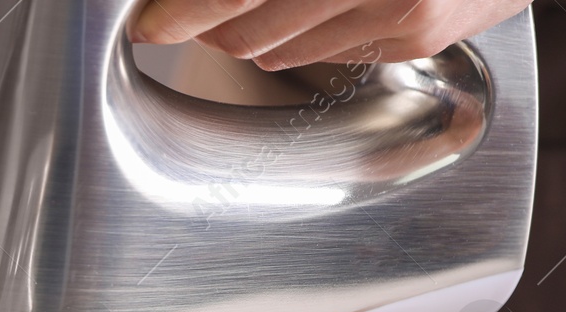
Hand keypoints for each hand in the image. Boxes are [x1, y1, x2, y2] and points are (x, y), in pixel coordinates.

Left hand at [131, 0, 531, 69]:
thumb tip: (198, 4)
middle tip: (182, 12)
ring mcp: (400, 13)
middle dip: (205, 21)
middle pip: (244, 30)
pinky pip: (325, 53)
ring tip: (245, 7)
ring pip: (277, 50)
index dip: (179, 12)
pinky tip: (313, 6)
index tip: (148, 23)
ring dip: (248, 32)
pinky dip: (301, 35)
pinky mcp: (417, 39)